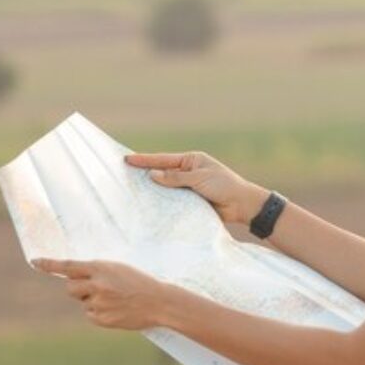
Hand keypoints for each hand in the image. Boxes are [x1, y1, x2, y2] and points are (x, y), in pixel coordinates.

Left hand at [31, 258, 170, 330]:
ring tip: (115, 300)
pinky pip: (90, 315)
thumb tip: (74, 278)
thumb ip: (97, 272)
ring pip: (83, 302)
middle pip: (70, 288)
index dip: (50, 264)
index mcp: (101, 268)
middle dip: (77, 289)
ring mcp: (99, 303)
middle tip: (94, 289)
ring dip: (92, 301)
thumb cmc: (140, 282)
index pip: (68, 266)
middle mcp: (97, 284)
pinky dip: (100, 313)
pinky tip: (116, 310)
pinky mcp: (102, 319)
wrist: (160, 302)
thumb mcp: (119, 269)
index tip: (35, 262)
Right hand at [123, 149, 266, 225]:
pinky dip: (162, 203)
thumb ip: (176, 178)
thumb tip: (152, 175)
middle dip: (145, 174)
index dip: (145, 160)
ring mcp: (188, 188)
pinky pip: (173, 201)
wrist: (242, 205)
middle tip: (123, 174)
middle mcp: (188, 173)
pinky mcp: (190, 202)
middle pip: (162, 173)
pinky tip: (149, 205)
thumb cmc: (224, 186)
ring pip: (166, 188)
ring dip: (153, 190)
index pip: (163, 160)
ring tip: (131, 191)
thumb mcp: (199, 178)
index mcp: (191, 161)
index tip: (127, 159)